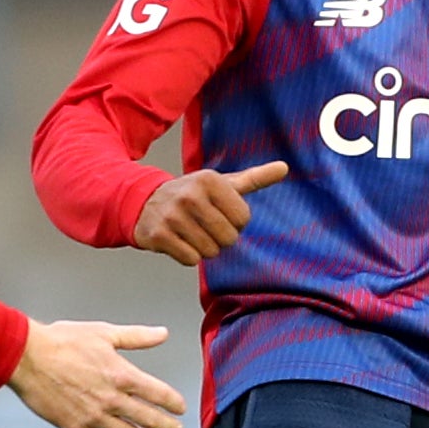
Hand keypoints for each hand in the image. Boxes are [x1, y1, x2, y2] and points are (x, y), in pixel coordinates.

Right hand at [8, 320, 187, 427]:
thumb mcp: (103, 333)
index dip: (174, 403)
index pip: (159, 395)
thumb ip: (136, 337)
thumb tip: (163, 334)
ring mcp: (94, 416)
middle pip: (149, 420)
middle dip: (167, 427)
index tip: (180, 408)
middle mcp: (112, 400)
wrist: (28, 357)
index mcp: (122, 375)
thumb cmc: (64, 341)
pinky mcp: (75, 426)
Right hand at [132, 161, 290, 265]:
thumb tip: (284, 168)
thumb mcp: (222, 183)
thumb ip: (255, 178)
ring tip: (191, 232)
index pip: (243, 219)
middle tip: (204, 226)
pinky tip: (178, 240)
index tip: (219, 213)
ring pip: (210, 251)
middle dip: (220, 238)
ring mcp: (173, 216)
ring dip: (204, 248)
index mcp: (210, 180)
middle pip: (228, 238)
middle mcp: (190, 196)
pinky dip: (188, 255)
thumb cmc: (192, 194)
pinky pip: (191, 259)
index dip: (234, 222)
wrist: (144, 202)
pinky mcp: (159, 235)